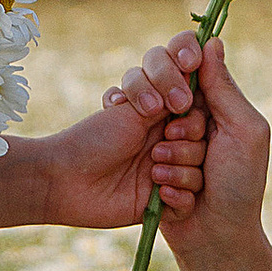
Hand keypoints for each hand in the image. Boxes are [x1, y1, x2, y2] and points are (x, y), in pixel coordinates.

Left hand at [38, 62, 209, 232]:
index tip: (183, 89)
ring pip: (201, 164)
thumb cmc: (94, 139)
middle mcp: (168, 135)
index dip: (193, 83)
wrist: (68, 181)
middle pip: (203, 129)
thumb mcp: (130, 108)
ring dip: (179, 164)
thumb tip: (193, 70)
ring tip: (152, 168)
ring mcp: (169, 167)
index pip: (194, 90)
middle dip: (188, 131)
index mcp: (160, 108)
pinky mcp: (166, 200)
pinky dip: (179, 195)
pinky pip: (191, 198)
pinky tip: (157, 192)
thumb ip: (165, 91)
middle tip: (164, 135)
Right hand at [113, 37, 269, 268]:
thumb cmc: (240, 185)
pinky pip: (137, 160)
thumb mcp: (245, 132)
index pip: (187, 69)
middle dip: (183, 134)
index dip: (180, 76)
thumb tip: (212, 41)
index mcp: (213, 104)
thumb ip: (226, 89)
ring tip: (194, 184)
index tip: (184, 98)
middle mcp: (185, 118)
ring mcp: (161, 143)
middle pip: (162, 100)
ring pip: (149, 133)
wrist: (217, 239)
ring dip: (174, 162)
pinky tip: (176, 198)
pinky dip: (163, 182)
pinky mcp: (144, 169)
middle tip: (201, 153)